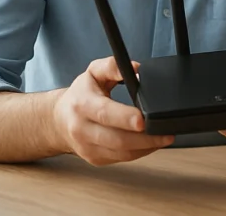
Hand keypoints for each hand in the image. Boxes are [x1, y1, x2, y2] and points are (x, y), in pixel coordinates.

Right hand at [52, 57, 173, 165]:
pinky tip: (151, 143)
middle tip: (166, 132)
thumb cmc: (81, 94)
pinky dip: (140, 152)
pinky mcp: (95, 159)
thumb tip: (137, 69)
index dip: (125, 118)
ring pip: (121, 153)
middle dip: (145, 138)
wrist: (59, 119)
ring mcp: (87, 147)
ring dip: (147, 147)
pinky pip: (122, 159)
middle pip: (116, 139)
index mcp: (81, 104)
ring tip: (165, 138)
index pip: (104, 113)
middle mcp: (81, 129)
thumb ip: (113, 66)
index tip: (143, 120)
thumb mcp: (93, 72)